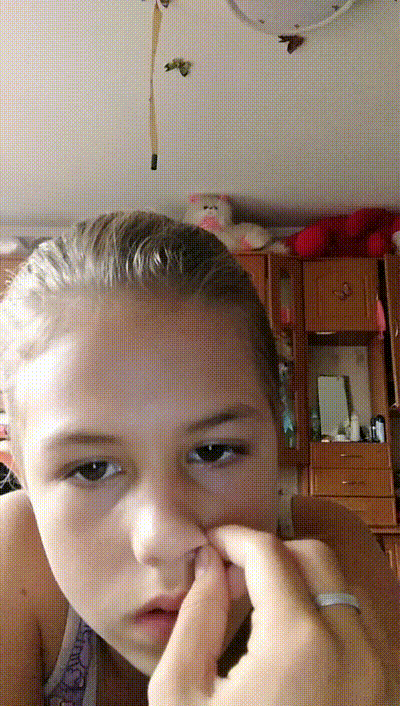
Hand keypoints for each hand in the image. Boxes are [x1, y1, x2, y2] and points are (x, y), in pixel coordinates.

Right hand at [148, 526, 387, 705]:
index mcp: (301, 644)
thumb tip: (211, 564)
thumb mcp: (182, 696)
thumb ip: (196, 616)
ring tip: (258, 602)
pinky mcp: (383, 691)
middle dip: (270, 553)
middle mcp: (354, 649)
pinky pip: (357, 623)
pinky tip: (288, 633)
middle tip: (233, 573)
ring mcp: (378, 672)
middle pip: (314, 557)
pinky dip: (324, 609)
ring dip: (299, 578)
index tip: (211, 544)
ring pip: (342, 586)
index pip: (270, 553)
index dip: (234, 538)